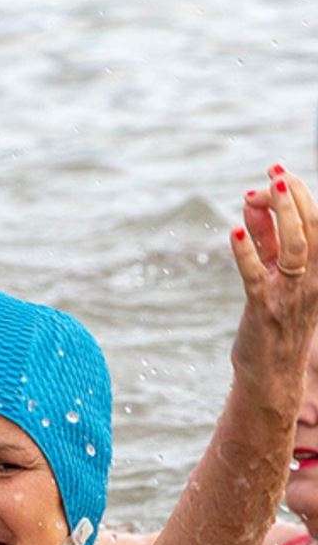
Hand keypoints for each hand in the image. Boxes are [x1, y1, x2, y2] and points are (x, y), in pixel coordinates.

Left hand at [235, 166, 317, 366]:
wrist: (271, 373)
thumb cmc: (274, 321)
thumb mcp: (274, 274)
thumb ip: (265, 240)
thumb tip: (252, 204)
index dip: (300, 194)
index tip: (278, 172)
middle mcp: (311, 280)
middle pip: (310, 229)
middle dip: (293, 197)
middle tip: (274, 171)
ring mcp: (289, 295)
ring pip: (294, 249)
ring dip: (280, 217)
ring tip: (262, 190)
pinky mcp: (263, 308)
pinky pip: (256, 276)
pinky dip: (246, 253)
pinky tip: (234, 232)